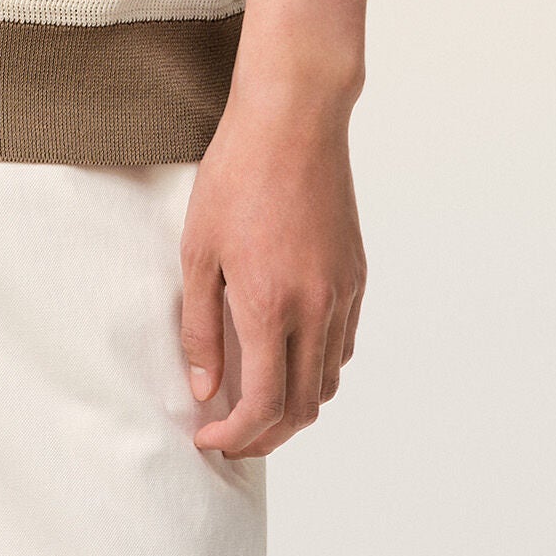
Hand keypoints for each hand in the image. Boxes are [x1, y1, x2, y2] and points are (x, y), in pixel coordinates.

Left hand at [178, 83, 366, 458]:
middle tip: (231, 435)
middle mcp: (316, 309)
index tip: (209, 437)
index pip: (262, 405)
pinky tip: (288, 355)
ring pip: (328, 381)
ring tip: (257, 400)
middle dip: (265, 435)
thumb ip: (201, 327)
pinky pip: (343, 344)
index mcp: (271, 307)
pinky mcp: (356, 275)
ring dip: (294, 405)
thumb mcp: (198, 249)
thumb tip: (204, 388)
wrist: (294, 118)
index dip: (235, 435)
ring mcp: (343, 293)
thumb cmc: (237, 174)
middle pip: (302, 407)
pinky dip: (317, 368)